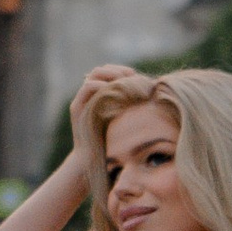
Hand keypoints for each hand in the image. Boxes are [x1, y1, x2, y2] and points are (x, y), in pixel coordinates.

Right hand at [67, 63, 155, 178]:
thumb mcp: (126, 120)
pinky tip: (114, 90)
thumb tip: (154, 92)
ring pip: (94, 74)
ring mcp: (82, 99)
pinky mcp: (76, 107)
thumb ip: (132, 105)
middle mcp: (90, 94)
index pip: (111, 72)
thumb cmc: (113, 143)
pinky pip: (87, 87)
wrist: (92, 161)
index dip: (123, 70)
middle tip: (132, 76)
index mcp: (101, 94)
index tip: (137, 76)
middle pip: (102, 69)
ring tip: (124, 80)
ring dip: (110, 74)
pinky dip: (101, 85)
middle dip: (118, 70)